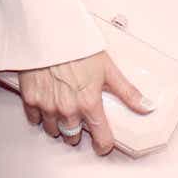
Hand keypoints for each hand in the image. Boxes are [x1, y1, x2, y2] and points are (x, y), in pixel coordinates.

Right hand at [18, 50, 154, 156]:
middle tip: (80, 118)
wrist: (49, 32)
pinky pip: (34, 119)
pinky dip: (40, 115)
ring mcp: (47, 106)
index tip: (103, 145)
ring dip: (59, 125)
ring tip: (63, 110)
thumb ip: (127, 92)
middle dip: (78, 132)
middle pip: (72, 138)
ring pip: (53, 131)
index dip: (103, 145)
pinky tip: (47, 103)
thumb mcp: (108, 68)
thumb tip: (147, 106)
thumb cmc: (77, 47)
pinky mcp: (30, 99)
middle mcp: (67, 110)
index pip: (100, 138)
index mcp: (89, 104)